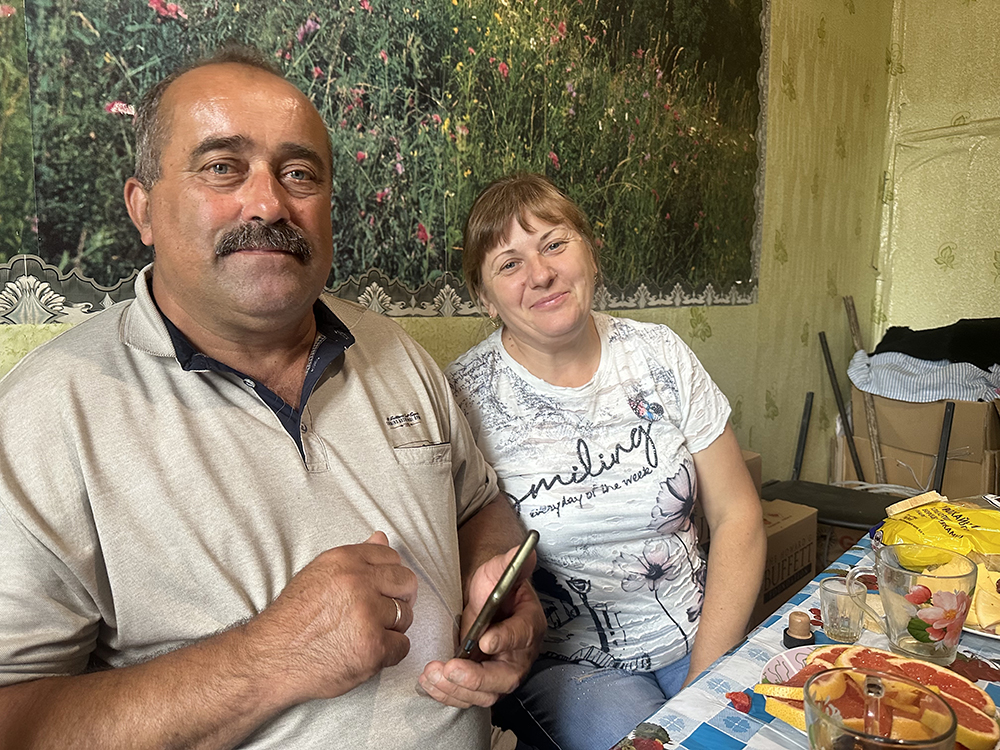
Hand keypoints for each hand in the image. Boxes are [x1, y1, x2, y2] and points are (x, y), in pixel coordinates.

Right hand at [246, 531, 416, 705]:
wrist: (269, 659)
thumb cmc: (292, 619)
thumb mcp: (319, 574)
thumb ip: (355, 557)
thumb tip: (380, 536)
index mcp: (345, 560)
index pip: (391, 557)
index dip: (390, 576)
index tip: (383, 589)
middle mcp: (358, 583)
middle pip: (406, 583)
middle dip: (400, 598)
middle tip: (382, 613)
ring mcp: (367, 615)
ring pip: (405, 616)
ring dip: (391, 628)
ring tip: (365, 634)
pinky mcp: (373, 647)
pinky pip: (402, 646)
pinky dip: (388, 653)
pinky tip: (366, 652)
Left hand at [417, 542, 545, 707]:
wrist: (484, 602)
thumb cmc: (495, 588)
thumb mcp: (499, 571)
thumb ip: (510, 562)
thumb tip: (524, 551)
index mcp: (529, 624)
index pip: (522, 635)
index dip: (506, 639)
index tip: (485, 640)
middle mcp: (518, 655)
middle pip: (505, 678)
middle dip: (476, 679)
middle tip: (451, 668)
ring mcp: (498, 673)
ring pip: (484, 694)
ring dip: (456, 689)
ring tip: (432, 674)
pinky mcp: (479, 684)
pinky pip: (466, 697)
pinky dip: (446, 694)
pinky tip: (429, 682)